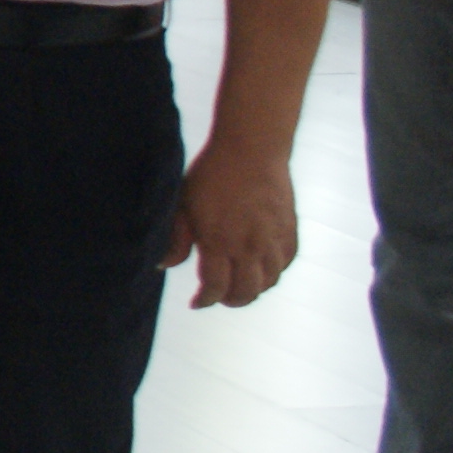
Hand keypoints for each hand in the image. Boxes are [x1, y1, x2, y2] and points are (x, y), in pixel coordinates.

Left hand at [167, 142, 297, 306]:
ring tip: (240, 284)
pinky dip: (275, 272)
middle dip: (230, 301)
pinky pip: (287, 262)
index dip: (204, 300)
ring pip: (269, 281)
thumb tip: (163, 265)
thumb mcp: (183, 205)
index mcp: (219, 242)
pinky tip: (262, 268)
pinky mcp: (290, 229)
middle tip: (219, 297)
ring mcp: (273, 239)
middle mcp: (249, 246)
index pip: (215, 287)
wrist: (251, 149)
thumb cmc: (211, 175)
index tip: (196, 302)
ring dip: (254, 289)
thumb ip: (176, 239)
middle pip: (246, 292)